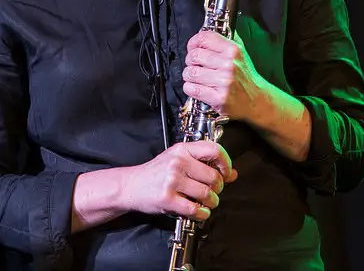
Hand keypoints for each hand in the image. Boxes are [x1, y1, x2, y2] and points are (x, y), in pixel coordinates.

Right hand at [121, 141, 238, 220]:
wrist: (131, 185)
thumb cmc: (156, 173)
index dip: (226, 163)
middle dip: (218, 189)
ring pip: (206, 194)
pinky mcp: (167, 198)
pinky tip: (198, 212)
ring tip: (205, 203)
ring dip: (211, 203)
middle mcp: (178, 162)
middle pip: (214, 177)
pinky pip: (194, 209)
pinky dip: (201, 214)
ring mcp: (172, 180)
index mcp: (182, 149)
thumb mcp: (179, 161)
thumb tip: (233, 173)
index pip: (214, 150)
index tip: (226, 173)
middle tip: (213, 192)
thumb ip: (205, 165)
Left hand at [182, 30, 270, 120]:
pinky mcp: (218, 98)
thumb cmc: (245, 77)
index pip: (204, 38)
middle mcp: (229, 65)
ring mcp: (223, 82)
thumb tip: (206, 31)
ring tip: (195, 78)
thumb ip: (224, 40)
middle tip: (194, 65)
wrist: (256, 100)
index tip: (192, 47)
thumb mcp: (240, 53)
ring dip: (189, 76)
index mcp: (233, 51)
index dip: (193, 42)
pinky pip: (191, 89)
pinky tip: (197, 87)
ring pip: (190, 73)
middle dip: (190, 61)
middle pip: (194, 56)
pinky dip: (189, 88)